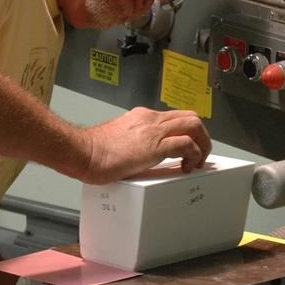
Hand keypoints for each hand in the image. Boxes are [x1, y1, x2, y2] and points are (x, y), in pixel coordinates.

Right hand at [76, 107, 210, 183]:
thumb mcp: (119, 138)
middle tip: (199, 154)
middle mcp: (151, 119)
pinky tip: (187, 167)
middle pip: (190, 118)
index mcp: (142, 117)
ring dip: (202, 144)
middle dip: (201, 136)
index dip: (188, 132)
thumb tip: (138, 152)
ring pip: (194, 126)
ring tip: (197, 161)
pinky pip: (186, 145)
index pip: (175, 117)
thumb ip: (132, 140)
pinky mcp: (154, 146)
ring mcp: (154, 131)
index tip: (189, 148)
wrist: (82, 151)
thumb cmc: (93, 150)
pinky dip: (194, 155)